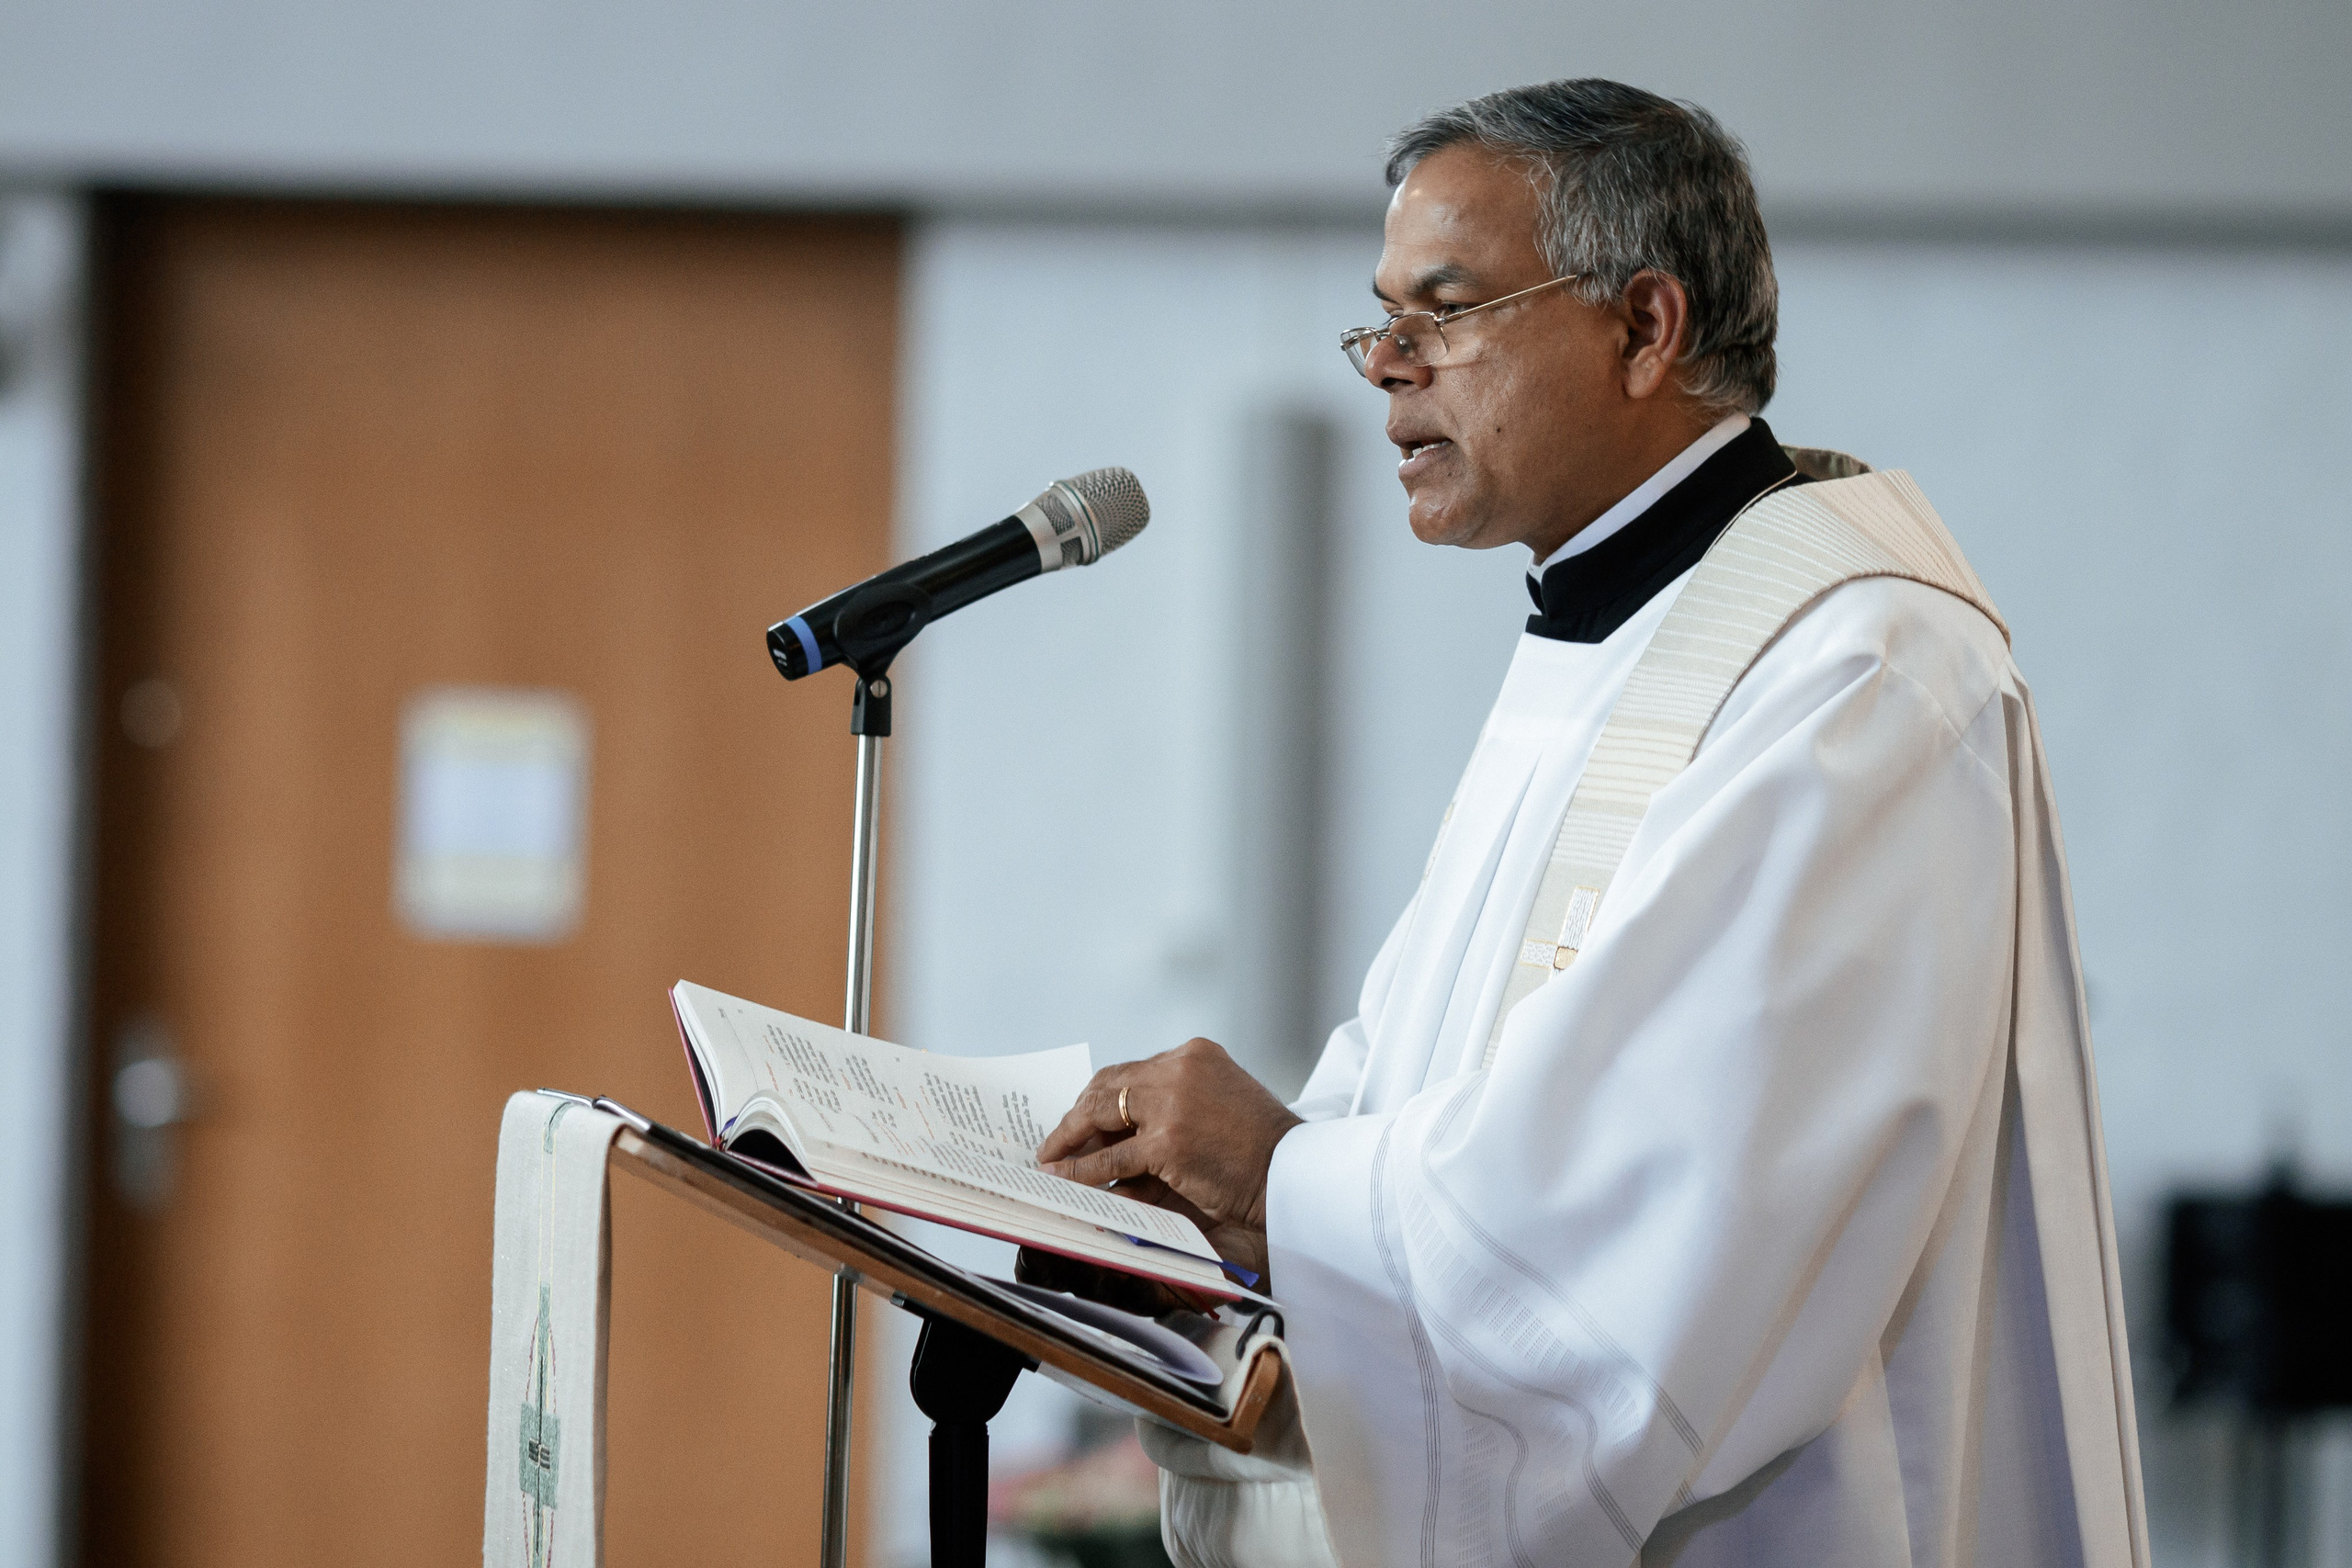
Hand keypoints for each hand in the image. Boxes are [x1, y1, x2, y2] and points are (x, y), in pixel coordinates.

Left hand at [1036, 1037, 1301, 1286]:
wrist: (1296, 1173)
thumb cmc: (1263, 1149)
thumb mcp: (1221, 1105)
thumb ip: (1178, 1104)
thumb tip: (1124, 1129)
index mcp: (1194, 1054)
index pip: (1131, 1071)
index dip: (1100, 1098)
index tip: (1081, 1117)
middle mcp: (1180, 1067)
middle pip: (1109, 1086)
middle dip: (1078, 1116)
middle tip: (1055, 1142)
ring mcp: (1173, 1102)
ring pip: (1102, 1116)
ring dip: (1070, 1141)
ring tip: (1050, 1161)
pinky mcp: (1168, 1141)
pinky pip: (1111, 1158)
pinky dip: (1083, 1170)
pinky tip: (1065, 1180)